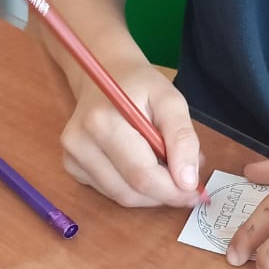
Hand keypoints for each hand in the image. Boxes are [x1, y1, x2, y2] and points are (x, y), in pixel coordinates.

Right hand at [61, 59, 202, 207]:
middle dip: (164, 194)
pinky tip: (144, 165)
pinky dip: (133, 187)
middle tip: (187, 184)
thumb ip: (182, 138)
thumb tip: (187, 180)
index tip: (196, 192)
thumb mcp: (170, 100)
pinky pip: (110, 191)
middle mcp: (80, 143)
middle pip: (129, 192)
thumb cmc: (140, 85)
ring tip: (167, 169)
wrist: (104, 72)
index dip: (173, 191)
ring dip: (150, 193)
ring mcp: (72, 156)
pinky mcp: (72, 166)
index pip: (141, 175)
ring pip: (121, 196)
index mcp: (103, 122)